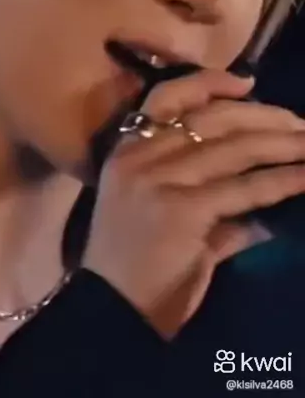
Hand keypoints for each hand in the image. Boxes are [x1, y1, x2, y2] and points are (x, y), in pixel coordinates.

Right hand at [84, 69, 304, 335]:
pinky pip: (244, 188)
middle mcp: (139, 158)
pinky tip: (304, 179)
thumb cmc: (134, 270)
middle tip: (302, 125)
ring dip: (284, 146)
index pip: (167, 98)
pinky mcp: (183, 209)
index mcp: (126, 153)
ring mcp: (159, 181)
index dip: (211, 84)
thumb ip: (209, 199)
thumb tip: (264, 187)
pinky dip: (281, 181)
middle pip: (212, 120)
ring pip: (234, 150)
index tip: (249, 84)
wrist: (112, 313)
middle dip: (265, 117)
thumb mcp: (162, 219)